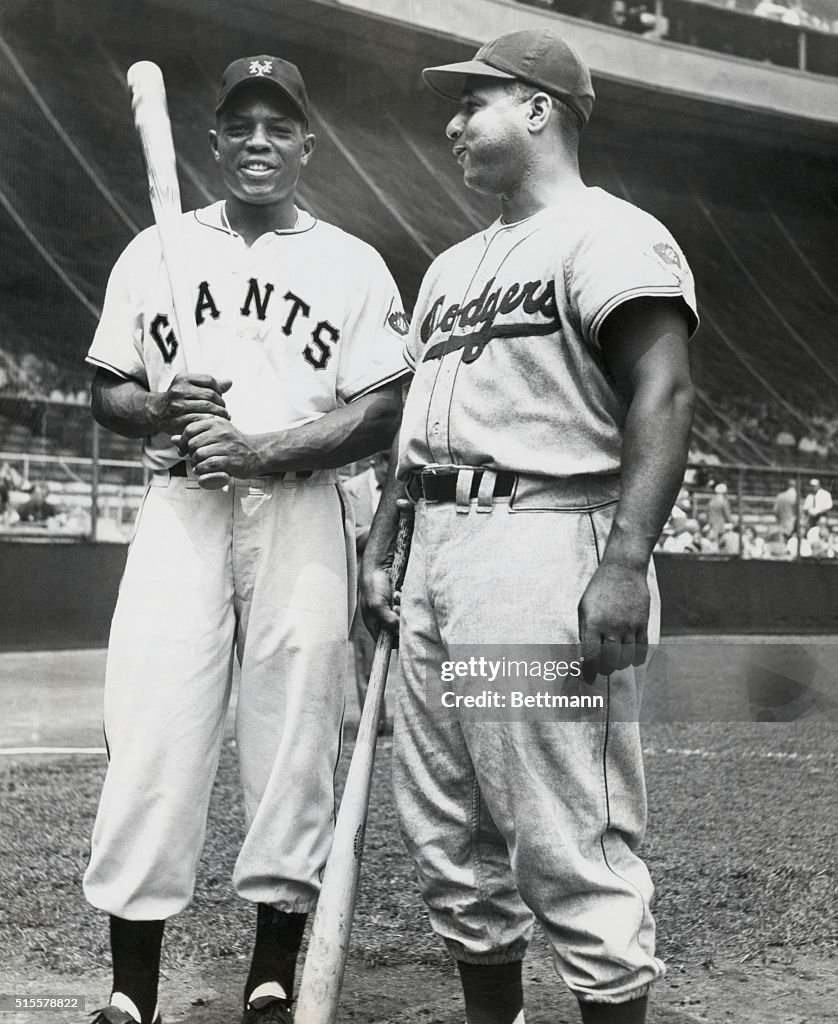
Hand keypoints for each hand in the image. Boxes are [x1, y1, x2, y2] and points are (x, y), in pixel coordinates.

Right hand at [147, 374, 231, 434]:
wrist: (156, 412)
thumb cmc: (179, 399)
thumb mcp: (190, 387)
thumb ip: (209, 385)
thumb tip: (230, 382)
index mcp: (182, 378)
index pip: (209, 380)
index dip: (219, 389)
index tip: (221, 397)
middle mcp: (178, 390)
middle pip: (210, 395)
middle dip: (221, 403)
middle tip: (225, 410)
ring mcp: (177, 406)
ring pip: (207, 407)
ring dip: (219, 413)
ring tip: (224, 417)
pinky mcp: (177, 421)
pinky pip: (200, 420)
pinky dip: (210, 422)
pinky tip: (214, 423)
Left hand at [175, 417, 260, 478]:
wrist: (257, 453)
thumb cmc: (234, 444)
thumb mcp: (216, 434)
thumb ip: (195, 435)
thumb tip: (173, 438)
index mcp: (216, 422)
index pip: (190, 429)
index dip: (182, 441)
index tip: (183, 450)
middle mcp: (222, 432)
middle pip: (193, 443)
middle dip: (189, 454)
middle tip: (194, 459)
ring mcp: (227, 446)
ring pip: (199, 454)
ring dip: (195, 463)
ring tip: (199, 465)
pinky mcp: (231, 460)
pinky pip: (208, 465)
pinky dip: (202, 470)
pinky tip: (203, 470)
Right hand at [360, 560, 399, 640]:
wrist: (380, 565)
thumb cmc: (373, 585)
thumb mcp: (377, 605)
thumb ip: (387, 620)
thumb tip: (400, 631)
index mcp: (375, 624)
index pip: (386, 642)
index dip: (394, 640)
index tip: (400, 631)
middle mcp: (385, 619)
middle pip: (398, 630)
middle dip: (400, 620)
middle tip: (397, 608)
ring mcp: (393, 610)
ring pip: (405, 618)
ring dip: (403, 608)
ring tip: (397, 595)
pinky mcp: (401, 602)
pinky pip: (409, 607)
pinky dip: (406, 600)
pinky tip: (400, 591)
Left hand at [578, 560, 649, 682]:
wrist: (623, 569)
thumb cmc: (599, 589)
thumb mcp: (583, 608)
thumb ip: (584, 630)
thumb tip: (586, 653)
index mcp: (593, 623)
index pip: (591, 655)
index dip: (589, 671)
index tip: (588, 679)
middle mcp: (611, 626)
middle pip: (610, 661)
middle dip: (605, 669)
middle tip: (602, 668)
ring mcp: (629, 626)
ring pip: (627, 657)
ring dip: (620, 664)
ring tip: (615, 660)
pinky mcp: (642, 623)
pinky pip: (642, 648)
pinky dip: (636, 658)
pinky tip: (631, 658)